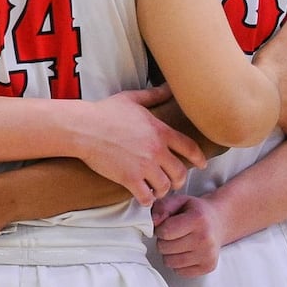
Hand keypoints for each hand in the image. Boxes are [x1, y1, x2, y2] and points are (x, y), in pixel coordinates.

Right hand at [71, 86, 206, 206]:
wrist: (83, 127)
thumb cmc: (105, 111)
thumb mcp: (132, 99)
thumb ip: (153, 95)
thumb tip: (168, 87)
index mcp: (160, 131)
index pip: (189, 148)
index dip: (199, 158)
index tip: (202, 165)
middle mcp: (156, 150)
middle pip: (180, 172)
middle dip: (179, 179)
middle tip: (174, 182)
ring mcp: (143, 166)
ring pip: (165, 186)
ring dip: (162, 190)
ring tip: (157, 190)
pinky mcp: (129, 178)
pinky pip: (146, 196)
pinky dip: (147, 199)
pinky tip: (143, 197)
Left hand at [153, 193, 225, 276]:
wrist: (218, 222)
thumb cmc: (195, 212)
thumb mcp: (178, 201)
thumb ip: (162, 207)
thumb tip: (153, 221)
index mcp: (198, 219)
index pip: (165, 232)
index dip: (159, 229)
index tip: (165, 225)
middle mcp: (205, 238)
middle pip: (166, 248)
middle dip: (163, 241)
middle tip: (172, 235)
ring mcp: (208, 255)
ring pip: (171, 262)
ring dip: (169, 254)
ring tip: (177, 243)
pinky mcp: (208, 267)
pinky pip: (180, 272)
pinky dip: (178, 264)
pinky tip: (185, 252)